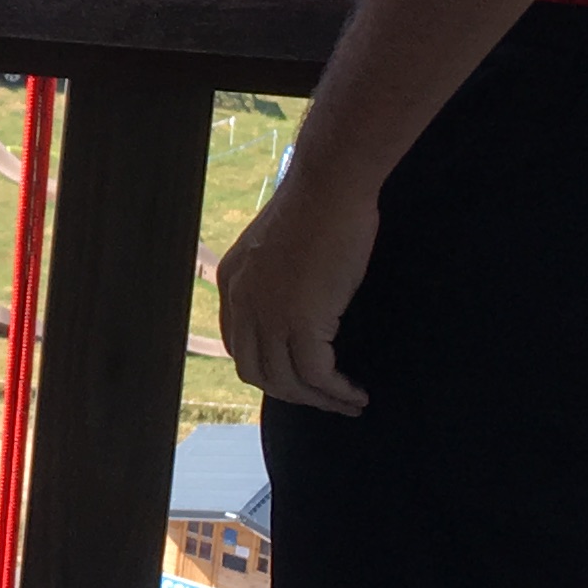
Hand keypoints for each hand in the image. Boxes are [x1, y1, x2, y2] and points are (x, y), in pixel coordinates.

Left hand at [214, 161, 376, 415]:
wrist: (330, 184)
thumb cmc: (318, 203)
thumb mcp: (281, 242)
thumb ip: (279, 273)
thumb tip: (301, 297)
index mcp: (232, 282)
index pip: (239, 345)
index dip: (268, 368)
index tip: (299, 377)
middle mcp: (242, 303)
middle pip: (257, 372)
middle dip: (292, 393)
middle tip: (325, 399)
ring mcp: (268, 314)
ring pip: (287, 382)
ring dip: (319, 400)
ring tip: (348, 403)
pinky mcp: (300, 321)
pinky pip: (316, 374)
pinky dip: (336, 391)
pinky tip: (355, 393)